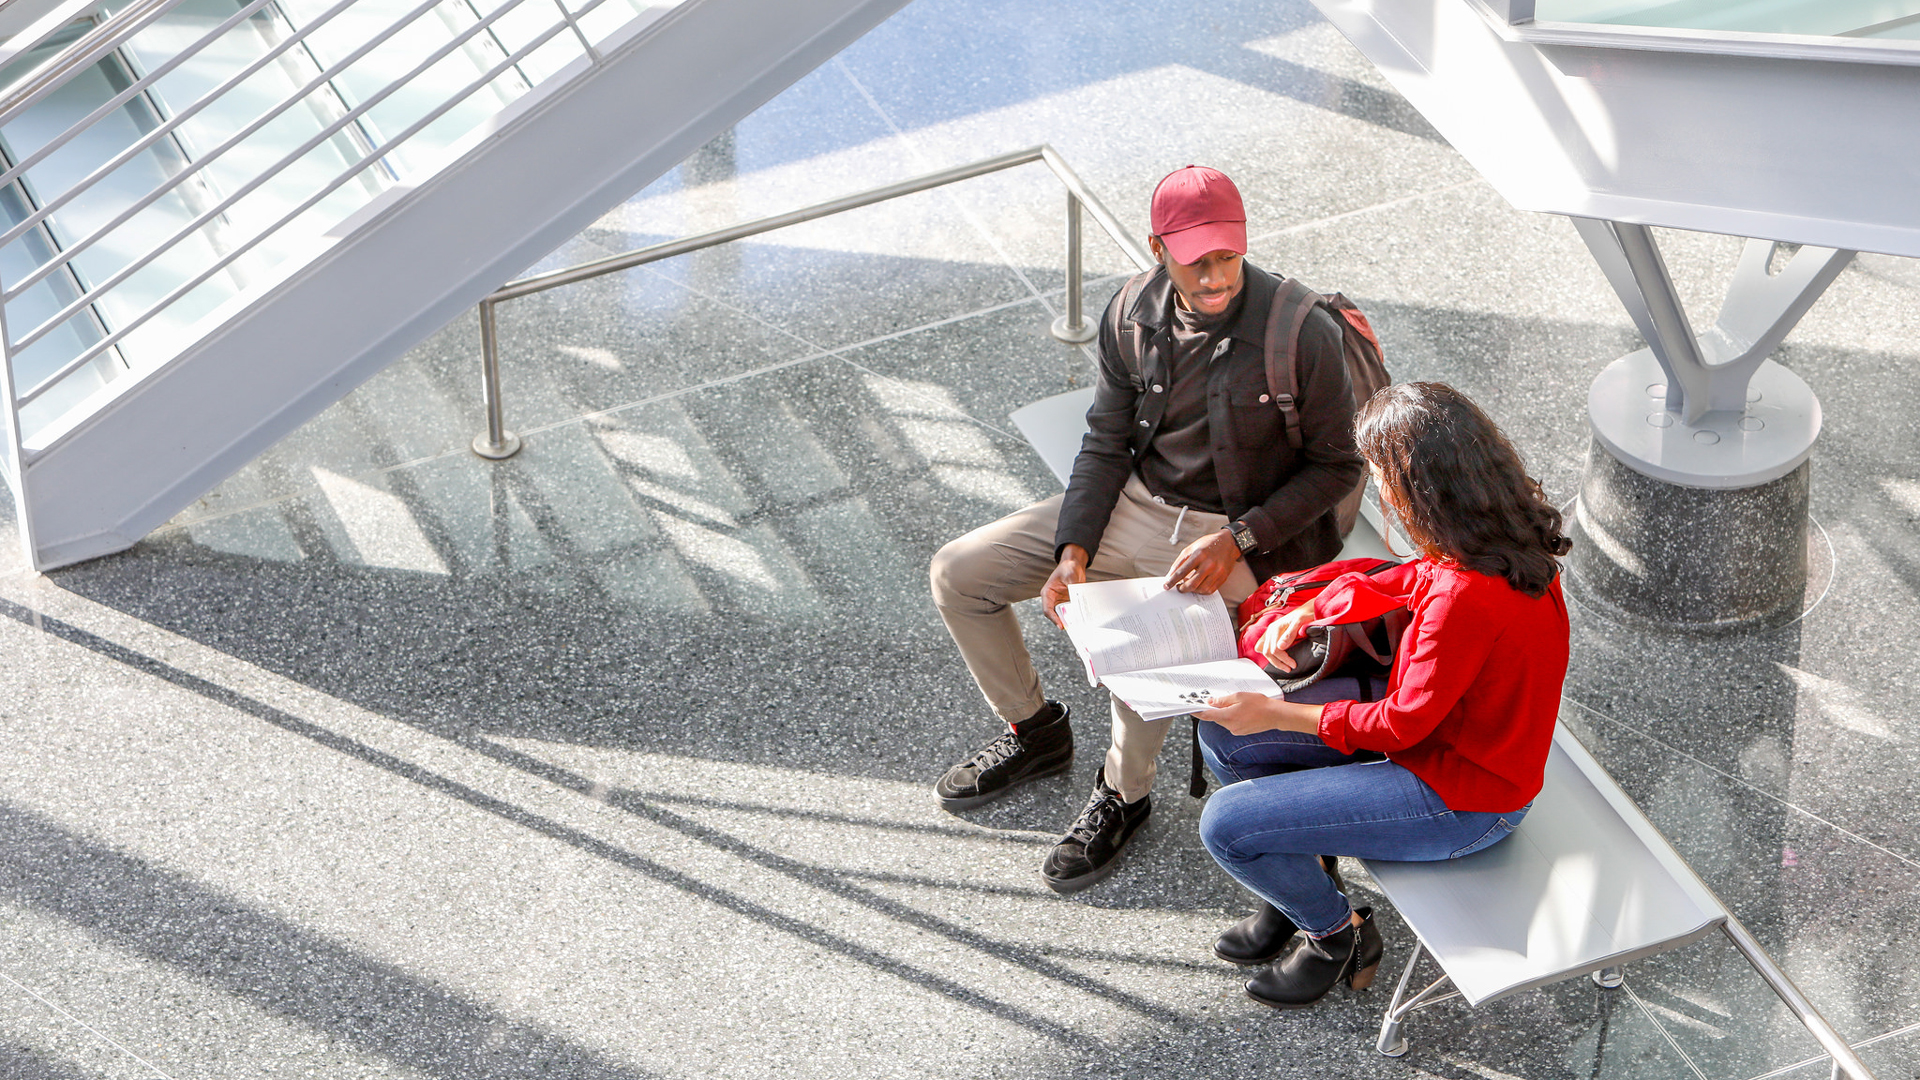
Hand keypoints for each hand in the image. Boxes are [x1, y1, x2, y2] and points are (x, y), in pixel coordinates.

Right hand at [1042, 545, 1089, 627]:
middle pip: (1055, 614)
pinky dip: (1075, 615)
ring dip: (1070, 619)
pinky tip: (1081, 618)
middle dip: (1062, 622)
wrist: (1074, 565)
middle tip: (1071, 627)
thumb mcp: (1070, 575)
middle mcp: (1053, 599)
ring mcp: (1061, 601)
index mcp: (1048, 593)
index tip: (1061, 625)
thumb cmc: (1068, 568)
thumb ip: (1072, 586)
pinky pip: (1071, 611)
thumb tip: (1075, 597)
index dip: (1053, 618)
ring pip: (1063, 615)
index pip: (1047, 609)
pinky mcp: (1069, 602)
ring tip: (1077, 624)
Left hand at [1164, 527, 1240, 593]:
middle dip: (1182, 589)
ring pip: (1201, 589)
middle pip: (1192, 583)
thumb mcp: (1191, 548)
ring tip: (1188, 585)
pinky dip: (1201, 591)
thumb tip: (1170, 575)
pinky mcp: (1223, 577)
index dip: (1172, 581)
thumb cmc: (1208, 544)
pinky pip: (1210, 590)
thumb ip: (1180, 562)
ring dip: (1192, 590)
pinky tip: (1198, 586)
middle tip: (1178, 588)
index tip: (1166, 586)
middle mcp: (1209, 564)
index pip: (1182, 571)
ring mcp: (1218, 572)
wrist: (1228, 543)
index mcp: (1199, 555)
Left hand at [1197, 692, 1322, 735]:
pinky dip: (1231, 716)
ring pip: (1223, 720)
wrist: (1275, 715)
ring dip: (1224, 712)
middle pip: (1215, 717)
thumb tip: (1211, 702)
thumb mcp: (1239, 697)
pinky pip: (1231, 723)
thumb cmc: (1259, 704)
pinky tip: (1240, 710)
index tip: (1190, 708)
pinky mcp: (1241, 731)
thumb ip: (1223, 700)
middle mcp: (1230, 726)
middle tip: (1215, 699)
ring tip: (1234, 703)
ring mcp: (1236, 730)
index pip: (1207, 715)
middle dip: (1214, 709)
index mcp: (1227, 717)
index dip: (1197, 711)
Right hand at [1256, 604, 1318, 670]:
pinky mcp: (1272, 635)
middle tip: (1289, 668)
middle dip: (1278, 662)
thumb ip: (1289, 634)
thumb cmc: (1304, 614)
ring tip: (1284, 666)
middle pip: (1267, 652)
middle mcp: (1270, 631)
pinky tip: (1277, 658)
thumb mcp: (1299, 622)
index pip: (1274, 649)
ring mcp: (1270, 633)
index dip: (1283, 659)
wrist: (1307, 609)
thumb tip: (1280, 647)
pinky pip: (1264, 646)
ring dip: (1273, 660)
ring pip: (1264, 651)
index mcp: (1275, 628)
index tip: (1293, 664)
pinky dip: (1269, 654)